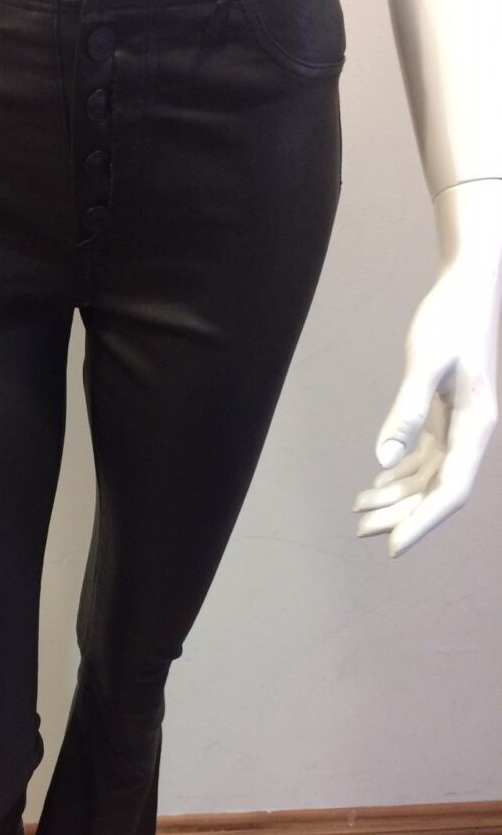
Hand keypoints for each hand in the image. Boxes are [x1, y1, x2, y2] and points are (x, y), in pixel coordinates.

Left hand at [352, 259, 498, 556]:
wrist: (467, 288)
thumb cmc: (449, 321)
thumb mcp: (425, 364)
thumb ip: (405, 412)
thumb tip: (382, 460)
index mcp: (476, 426)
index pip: (450, 489)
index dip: (422, 521)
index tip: (392, 547)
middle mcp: (472, 433)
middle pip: (436, 489)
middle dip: (400, 514)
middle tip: (359, 530)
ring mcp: (460, 426)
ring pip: (428, 476)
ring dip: (395, 497)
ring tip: (358, 512)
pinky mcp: (446, 415)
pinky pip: (424, 456)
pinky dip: (399, 473)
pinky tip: (375, 483)